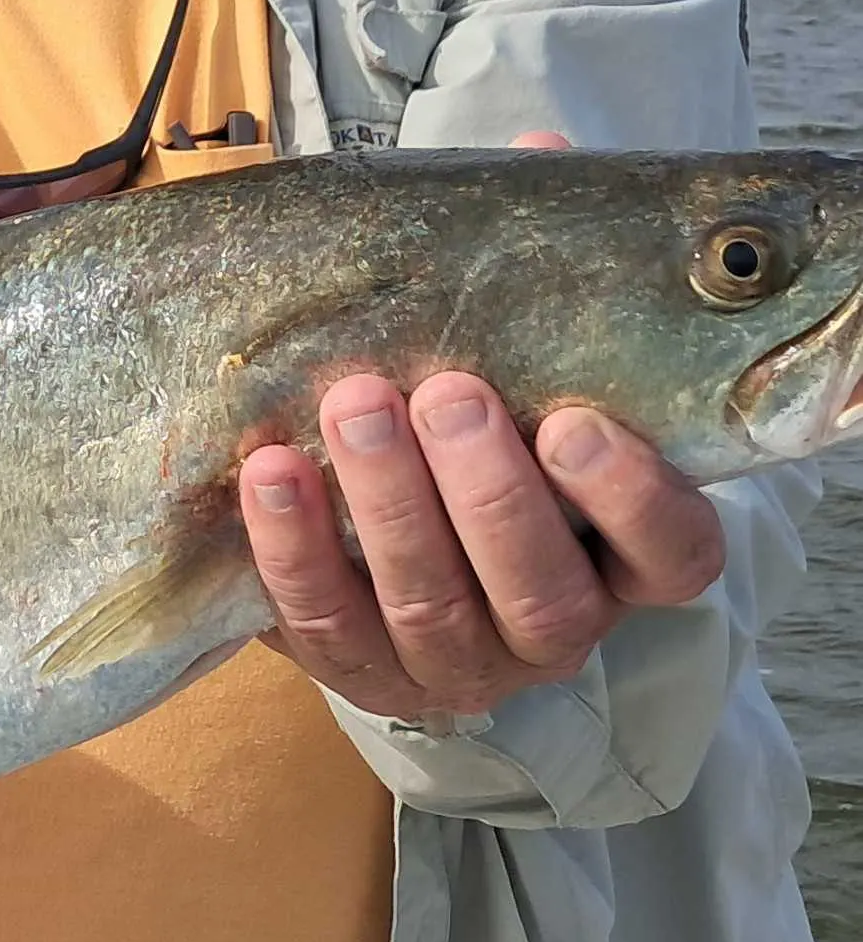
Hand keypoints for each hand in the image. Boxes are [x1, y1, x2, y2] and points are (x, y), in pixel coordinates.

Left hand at [238, 374, 727, 719]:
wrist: (383, 554)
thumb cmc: (479, 452)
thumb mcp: (531, 421)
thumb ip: (537, 378)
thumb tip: (498, 270)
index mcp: (622, 567)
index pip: (672, 554)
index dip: (631, 498)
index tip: (574, 422)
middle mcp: (552, 631)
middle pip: (540, 590)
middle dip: (489, 491)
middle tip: (448, 395)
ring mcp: (454, 664)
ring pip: (429, 604)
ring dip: (388, 502)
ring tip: (354, 406)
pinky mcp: (358, 671)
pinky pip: (324, 620)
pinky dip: (294, 544)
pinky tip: (268, 468)